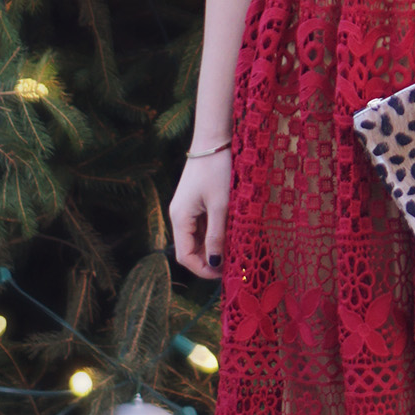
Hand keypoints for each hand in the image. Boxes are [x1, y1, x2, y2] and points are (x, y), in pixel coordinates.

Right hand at [169, 148, 232, 278]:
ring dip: (214, 247)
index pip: (185, 256)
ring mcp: (187, 208)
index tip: (225, 275)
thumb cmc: (218, 170)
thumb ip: (217, 236)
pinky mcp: (196, 202)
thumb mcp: (221, 206)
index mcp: (180, 217)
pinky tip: (231, 233)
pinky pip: (203, 225)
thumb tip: (214, 263)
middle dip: (210, 260)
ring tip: (235, 249)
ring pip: (198, 238)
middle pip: (190, 249)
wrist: (215, 139)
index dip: (203, 269)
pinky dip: (216, 233)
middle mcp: (179, 215)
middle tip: (234, 264)